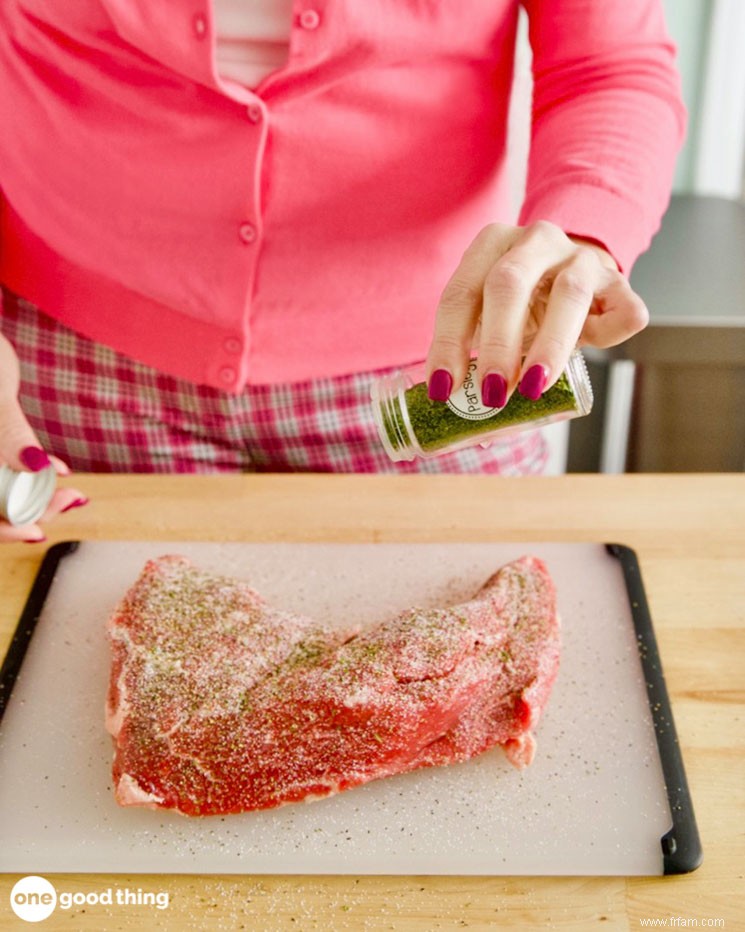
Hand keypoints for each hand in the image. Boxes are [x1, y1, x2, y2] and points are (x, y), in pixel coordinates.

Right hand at [0, 332, 86, 541]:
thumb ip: (7, 430)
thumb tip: (38, 467)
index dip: (1, 529)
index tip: (37, 532)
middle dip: (27, 513)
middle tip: (71, 502)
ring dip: (33, 499)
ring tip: (72, 495)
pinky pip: (6, 474)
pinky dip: (29, 478)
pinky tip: (59, 474)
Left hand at [425, 220, 647, 405]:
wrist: (579, 273)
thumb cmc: (524, 303)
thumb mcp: (490, 317)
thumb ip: (474, 356)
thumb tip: (467, 424)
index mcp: (491, 245)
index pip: (461, 293)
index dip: (448, 342)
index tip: (442, 389)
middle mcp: (535, 241)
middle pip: (509, 284)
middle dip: (497, 343)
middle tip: (491, 392)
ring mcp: (581, 257)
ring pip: (569, 293)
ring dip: (549, 345)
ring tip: (533, 387)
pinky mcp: (618, 281)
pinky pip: (622, 307)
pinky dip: (612, 332)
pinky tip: (595, 350)